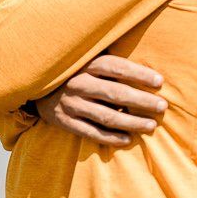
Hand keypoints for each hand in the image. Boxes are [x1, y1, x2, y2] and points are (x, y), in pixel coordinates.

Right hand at [33, 54, 166, 147]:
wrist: (33, 84)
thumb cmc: (72, 70)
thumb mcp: (86, 57)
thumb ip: (109, 59)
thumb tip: (143, 61)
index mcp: (86, 64)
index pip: (117, 67)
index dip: (139, 74)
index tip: (160, 82)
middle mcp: (78, 83)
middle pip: (116, 93)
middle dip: (142, 100)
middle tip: (162, 106)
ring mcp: (71, 104)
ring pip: (106, 116)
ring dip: (131, 122)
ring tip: (151, 125)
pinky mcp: (65, 121)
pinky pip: (91, 132)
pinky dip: (110, 137)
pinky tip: (128, 139)